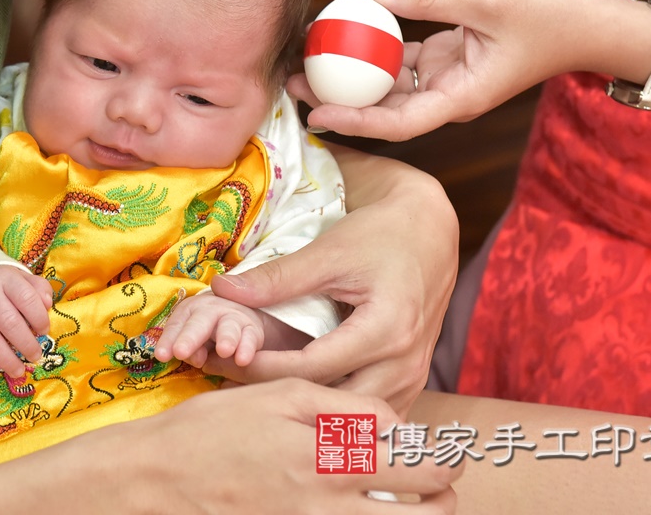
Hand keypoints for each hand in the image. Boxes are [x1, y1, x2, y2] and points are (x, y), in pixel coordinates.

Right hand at [0, 266, 52, 379]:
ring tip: (19, 371)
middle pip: (9, 322)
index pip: (27, 298)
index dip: (39, 318)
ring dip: (7, 360)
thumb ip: (39, 289)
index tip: (44, 331)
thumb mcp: (19, 280)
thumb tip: (47, 304)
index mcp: (5, 278)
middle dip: (26, 344)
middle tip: (35, 356)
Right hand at [64, 379, 458, 512]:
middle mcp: (329, 503)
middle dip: (441, 490)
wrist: (160, 476)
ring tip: (420, 500)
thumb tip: (391, 421)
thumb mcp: (276, 396)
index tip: (440, 445)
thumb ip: (340, 406)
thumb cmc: (214, 428)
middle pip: (421, 508)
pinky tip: (369, 507)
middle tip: (441, 476)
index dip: (438, 453)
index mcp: (328, 456)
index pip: (416, 462)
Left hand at [153, 294, 267, 367]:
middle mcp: (210, 310)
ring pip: (228, 327)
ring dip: (226, 338)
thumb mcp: (196, 339)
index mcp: (189, 311)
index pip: (176, 325)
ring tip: (223, 351)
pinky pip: (250, 338)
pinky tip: (243, 360)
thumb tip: (196, 359)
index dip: (168, 339)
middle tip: (180, 352)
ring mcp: (233, 317)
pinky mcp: (252, 328)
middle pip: (199, 323)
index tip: (161, 356)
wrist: (240, 317)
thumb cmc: (208, 331)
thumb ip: (193, 349)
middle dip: (190, 337)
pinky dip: (247, 348)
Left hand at [204, 147, 457, 414]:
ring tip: (258, 395)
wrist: (427, 233)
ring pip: (352, 418)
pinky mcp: (412, 382)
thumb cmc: (381, 236)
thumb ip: (277, 278)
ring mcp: (413, 378)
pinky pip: (368, 412)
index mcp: (387, 330)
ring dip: (308, 412)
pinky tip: (298, 399)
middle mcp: (405, 363)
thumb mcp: (328, 253)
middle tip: (233, 385)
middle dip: (282, 399)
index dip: (263, 368)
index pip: (312, 368)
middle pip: (333, 405)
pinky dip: (335, 411)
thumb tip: (222, 289)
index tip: (222, 361)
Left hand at [298, 0, 594, 140]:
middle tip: (288, 86)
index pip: (397, 122)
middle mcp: (448, 97)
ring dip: (348, 77)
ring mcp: (445, 80)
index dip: (354, 122)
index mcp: (460, 99)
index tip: (316, 115)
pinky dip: (371, 52)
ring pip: (386, 87)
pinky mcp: (445, 61)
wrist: (590, 24)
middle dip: (336, 101)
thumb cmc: (550, 16)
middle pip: (381, 110)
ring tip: (302, 63)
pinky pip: (400, 62)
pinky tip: (340, 37)